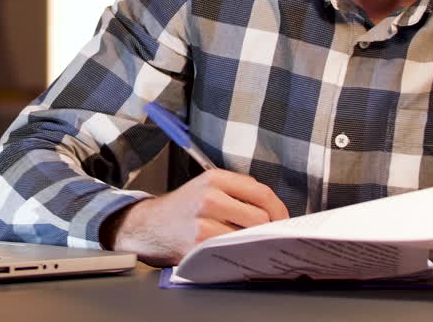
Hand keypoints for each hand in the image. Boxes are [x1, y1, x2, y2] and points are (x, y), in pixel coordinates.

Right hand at [100, 168, 288, 265]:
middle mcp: (209, 198)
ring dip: (255, 242)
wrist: (149, 226)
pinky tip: (237, 251)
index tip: (283, 220)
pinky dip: (240, 253)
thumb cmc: (184, 208)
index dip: (280, 210)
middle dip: (269, 229)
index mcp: (214, 179)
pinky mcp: (199, 247)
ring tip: (253, 244)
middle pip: (260, 217)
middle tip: (270, 236)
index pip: (262, 193)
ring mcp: (203, 224)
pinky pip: (232, 251)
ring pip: (248, 236)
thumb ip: (239, 191)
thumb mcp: (206, 186)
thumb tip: (274, 209)